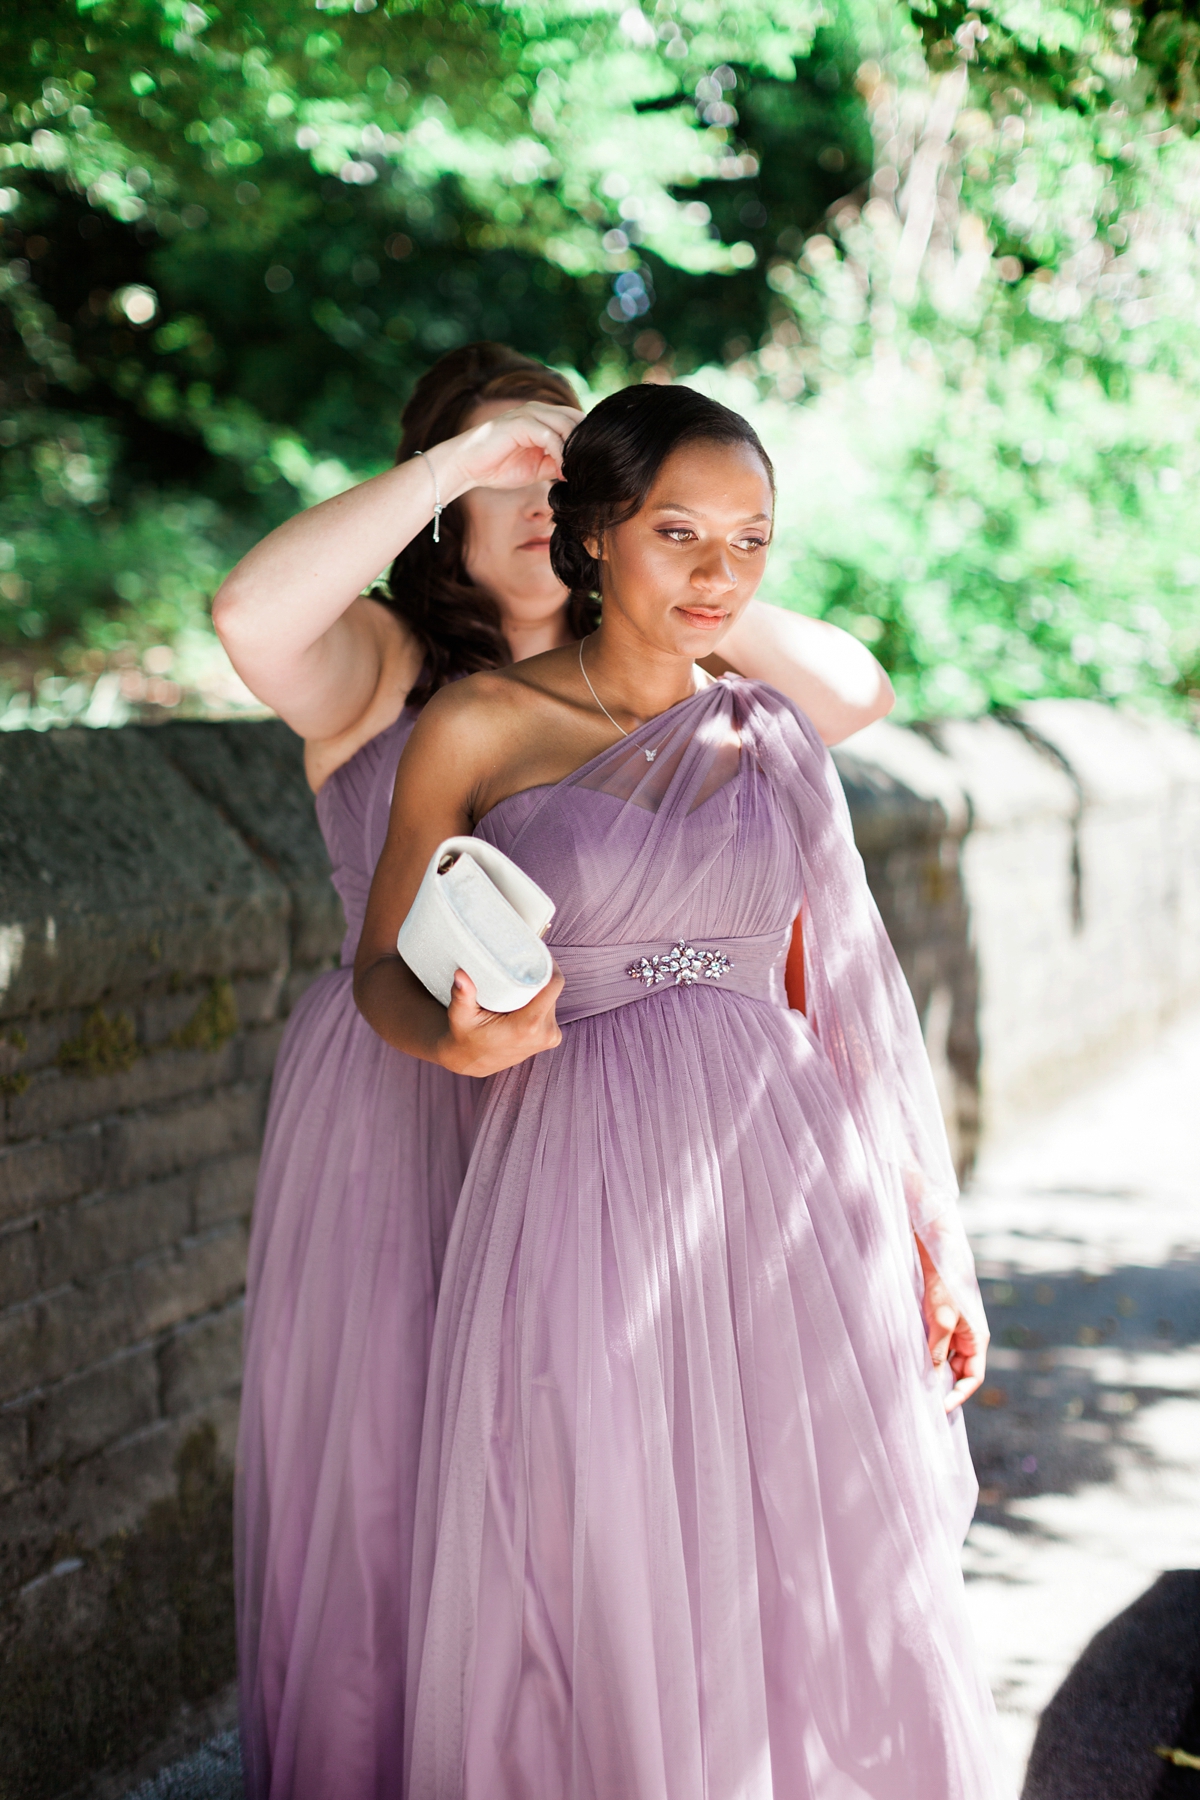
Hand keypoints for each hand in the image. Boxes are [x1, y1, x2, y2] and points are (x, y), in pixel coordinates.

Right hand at [438, 402, 583, 494]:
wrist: (467, 467)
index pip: (577, 421)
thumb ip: (557, 463)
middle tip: (588, 471)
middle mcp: (538, 410)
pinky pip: (548, 435)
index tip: (591, 467)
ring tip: (576, 474)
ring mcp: (528, 414)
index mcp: (543, 417)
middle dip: (586, 445)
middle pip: (576, 420)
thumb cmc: (498, 466)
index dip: (588, 441)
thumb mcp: (537, 467)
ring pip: (565, 425)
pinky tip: (561, 472)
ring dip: (574, 451)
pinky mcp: (519, 423)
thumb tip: (580, 469)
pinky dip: (559, 454)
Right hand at [438, 964, 564, 1076]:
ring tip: (521, 979)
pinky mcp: (551, 1038)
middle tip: (523, 962)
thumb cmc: (465, 1036)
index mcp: (527, 1026)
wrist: (471, 1060)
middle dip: (540, 975)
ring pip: (552, 999)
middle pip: (552, 990)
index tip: (537, 951)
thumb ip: (462, 996)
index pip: (553, 985)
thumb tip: (461, 974)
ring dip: (540, 989)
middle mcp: (544, 1032)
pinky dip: (540, 1001)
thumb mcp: (460, 1016)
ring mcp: (550, 1037)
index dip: (549, 964)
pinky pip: (551, 1010)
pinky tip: (525, 996)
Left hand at [917, 1239, 987, 1413]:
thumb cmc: (944, 1285)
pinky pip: (935, 1345)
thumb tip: (933, 1383)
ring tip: (913, 1382)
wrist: (937, 1251)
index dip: (958, 1395)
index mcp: (977, 1339)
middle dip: (943, 1384)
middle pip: (958, 1371)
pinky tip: (909, 1359)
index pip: (973, 1378)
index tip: (940, 1408)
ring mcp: (955, 1328)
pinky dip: (925, 1355)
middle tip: (922, 1398)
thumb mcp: (940, 1321)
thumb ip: (937, 1352)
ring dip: (932, 1370)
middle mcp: (968, 1336)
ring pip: (945, 1359)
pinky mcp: (940, 1320)